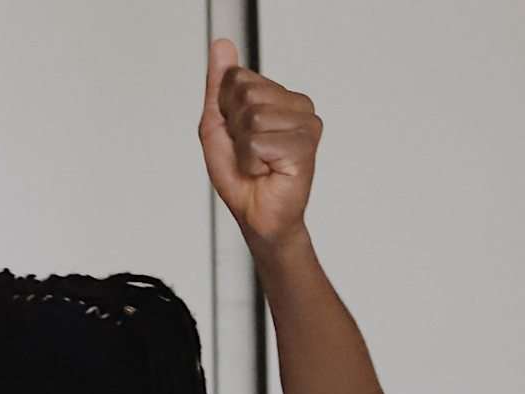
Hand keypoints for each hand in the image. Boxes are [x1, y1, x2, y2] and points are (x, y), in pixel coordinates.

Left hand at [198, 37, 319, 246]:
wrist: (258, 216)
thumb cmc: (242, 176)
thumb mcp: (218, 126)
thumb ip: (218, 86)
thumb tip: (222, 47)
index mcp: (279, 95)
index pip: (237, 78)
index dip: (225, 112)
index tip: (237, 136)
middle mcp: (298, 105)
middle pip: (246, 93)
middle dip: (234, 130)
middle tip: (248, 153)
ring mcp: (307, 124)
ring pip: (253, 117)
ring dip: (242, 150)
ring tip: (257, 164)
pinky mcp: (305, 146)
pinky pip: (257, 142)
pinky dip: (250, 163)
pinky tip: (266, 172)